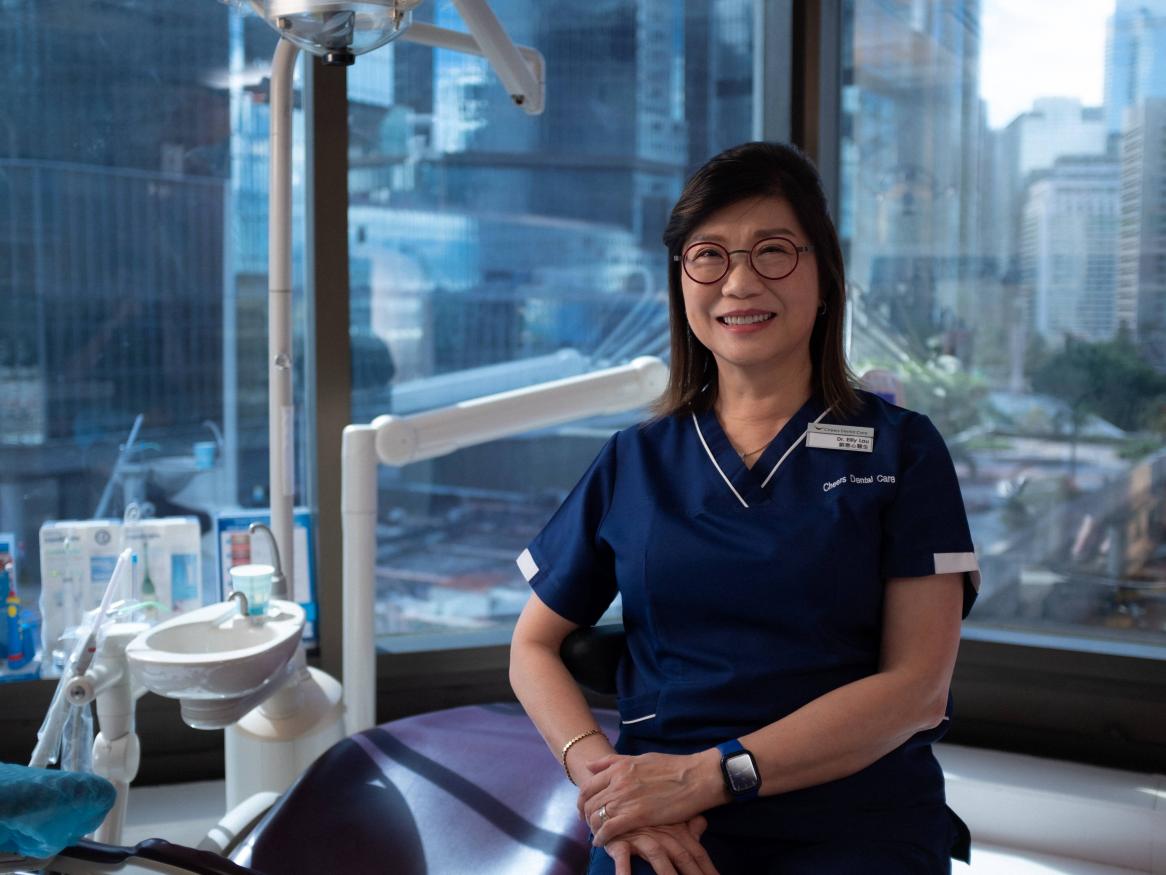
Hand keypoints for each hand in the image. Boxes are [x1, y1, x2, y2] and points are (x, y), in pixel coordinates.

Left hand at [581, 751, 722, 845]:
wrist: (695, 777)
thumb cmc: (672, 767)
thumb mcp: (640, 758)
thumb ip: (613, 762)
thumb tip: (589, 765)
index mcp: (619, 767)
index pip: (588, 786)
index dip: (583, 801)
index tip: (585, 809)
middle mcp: (618, 782)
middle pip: (589, 803)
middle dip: (585, 816)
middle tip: (589, 824)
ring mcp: (626, 799)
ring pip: (596, 816)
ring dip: (593, 828)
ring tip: (597, 833)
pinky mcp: (636, 816)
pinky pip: (609, 829)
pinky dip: (601, 838)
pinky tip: (601, 842)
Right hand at [601, 817, 719, 874]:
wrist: (614, 793)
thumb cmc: (643, 811)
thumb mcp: (668, 814)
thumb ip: (687, 823)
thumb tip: (703, 823)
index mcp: (676, 832)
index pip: (697, 853)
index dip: (708, 869)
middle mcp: (661, 835)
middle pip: (682, 856)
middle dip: (694, 873)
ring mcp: (641, 837)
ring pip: (658, 856)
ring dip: (667, 873)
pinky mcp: (619, 840)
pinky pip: (622, 856)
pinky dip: (624, 869)